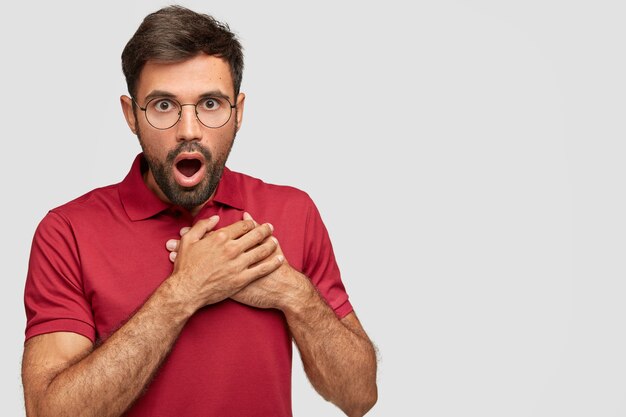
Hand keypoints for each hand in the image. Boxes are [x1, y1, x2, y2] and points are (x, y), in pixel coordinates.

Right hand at [165, 215, 283, 309]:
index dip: (251, 223)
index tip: (254, 223)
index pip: (243, 226)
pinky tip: (279, 259)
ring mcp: (238, 264)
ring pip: (261, 251)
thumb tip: (214, 218)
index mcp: (220, 238)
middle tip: (270, 227)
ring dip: (271, 244)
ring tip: (275, 240)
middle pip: (255, 235)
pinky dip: (272, 263)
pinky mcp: (242, 279)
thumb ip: (202, 226)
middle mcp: (232, 249)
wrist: (186, 291)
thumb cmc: (185, 266)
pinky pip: (262, 269)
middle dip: (265, 230)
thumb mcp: (188, 240)